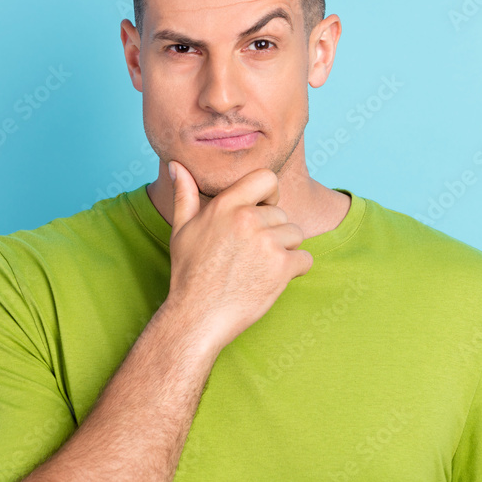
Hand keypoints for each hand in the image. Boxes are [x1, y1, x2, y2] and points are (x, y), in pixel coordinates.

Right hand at [164, 161, 313, 353]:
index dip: (269, 194)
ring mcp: (267, 243)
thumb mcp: (181, 229)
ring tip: (259, 267)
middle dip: (273, 232)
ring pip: (296, 235)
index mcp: (226, 205)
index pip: (266, 177)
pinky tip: (271, 279)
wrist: (197, 316)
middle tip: (251, 255)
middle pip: (282, 214)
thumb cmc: (188, 273)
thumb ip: (184, 194)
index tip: (261, 211)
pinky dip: (295, 270)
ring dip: (284, 251)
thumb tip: (177, 165)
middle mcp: (248, 219)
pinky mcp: (282, 267)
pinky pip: (305, 259)